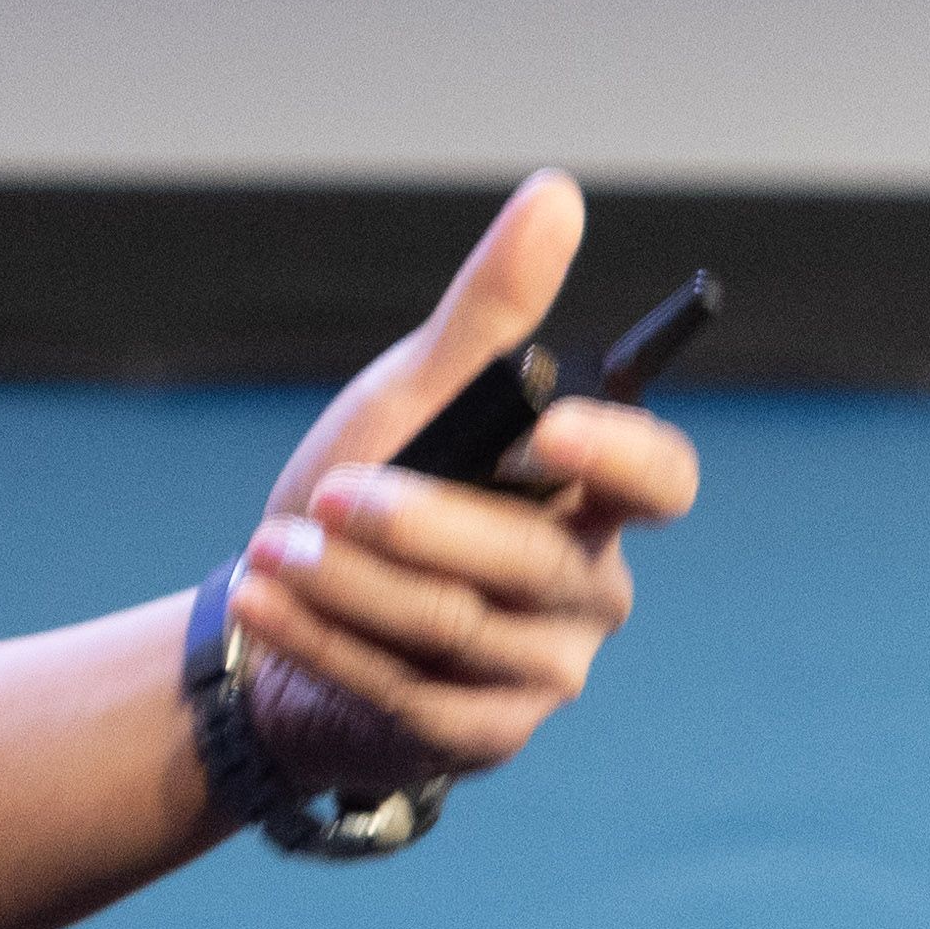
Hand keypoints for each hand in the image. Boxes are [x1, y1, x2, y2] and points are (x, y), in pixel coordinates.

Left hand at [224, 171, 704, 788]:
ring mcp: (541, 671)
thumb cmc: (371, 492)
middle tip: (332, 494)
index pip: (661, 481)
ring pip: (458, 627)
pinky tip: (268, 598)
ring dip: (351, 586)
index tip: (552, 428)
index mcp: (593, 498)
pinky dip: (328, 640)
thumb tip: (557, 194)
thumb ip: (490, 309)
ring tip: (272, 547)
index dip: (621, 457)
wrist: (282, 624)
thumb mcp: (418, 394)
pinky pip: (410, 691)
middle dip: (423, 525)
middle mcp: (586, 588)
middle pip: (532, 562)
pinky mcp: (481, 734)